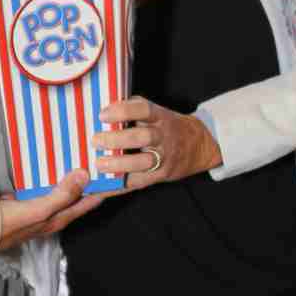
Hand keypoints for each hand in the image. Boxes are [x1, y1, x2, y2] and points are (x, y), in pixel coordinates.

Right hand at [0, 169, 98, 247]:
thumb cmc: (11, 222)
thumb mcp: (40, 209)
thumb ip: (62, 194)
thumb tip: (84, 175)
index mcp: (57, 219)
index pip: (85, 205)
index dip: (99, 193)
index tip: (111, 177)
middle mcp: (50, 217)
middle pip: (72, 200)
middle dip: (84, 185)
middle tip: (94, 165)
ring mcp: (35, 211)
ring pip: (57, 194)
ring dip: (65, 181)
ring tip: (74, 162)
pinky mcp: (22, 205)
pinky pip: (40, 190)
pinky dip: (46, 180)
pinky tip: (45, 169)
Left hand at [93, 97, 221, 189]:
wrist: (199, 145)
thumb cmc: (165, 125)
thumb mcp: (156, 112)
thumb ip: (133, 108)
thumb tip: (100, 108)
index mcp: (160, 116)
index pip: (144, 110)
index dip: (123, 111)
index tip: (103, 114)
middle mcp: (164, 135)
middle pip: (143, 137)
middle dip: (118, 139)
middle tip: (96, 140)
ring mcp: (164, 157)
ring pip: (144, 161)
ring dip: (120, 164)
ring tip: (99, 164)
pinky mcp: (161, 175)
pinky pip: (139, 181)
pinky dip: (120, 186)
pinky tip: (103, 187)